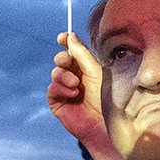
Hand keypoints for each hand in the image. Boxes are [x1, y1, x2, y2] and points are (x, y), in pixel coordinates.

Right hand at [48, 32, 109, 147]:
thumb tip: (70, 36)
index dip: (66, 42)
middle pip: (62, 60)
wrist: (106, 124)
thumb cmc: (107, 99)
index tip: (62, 37)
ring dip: (64, 76)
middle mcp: (76, 77)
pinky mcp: (58, 103)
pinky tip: (73, 94)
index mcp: (87, 68)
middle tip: (67, 62)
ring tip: (76, 85)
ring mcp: (66, 90)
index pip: (74, 51)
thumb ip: (82, 54)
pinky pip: (52, 89)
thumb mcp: (96, 72)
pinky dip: (61, 89)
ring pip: (55, 73)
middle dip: (62, 58)